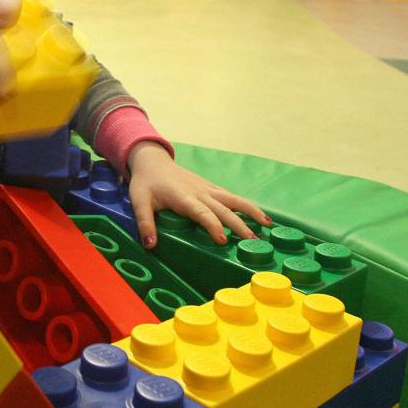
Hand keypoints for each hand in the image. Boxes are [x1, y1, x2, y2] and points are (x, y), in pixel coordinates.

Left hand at [125, 142, 270, 247]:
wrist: (152, 161)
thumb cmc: (146, 183)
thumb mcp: (139, 201)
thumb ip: (145, 223)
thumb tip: (150, 245)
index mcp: (184, 198)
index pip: (202, 213)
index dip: (213, 225)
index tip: (224, 239)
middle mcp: (200, 192)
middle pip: (224, 209)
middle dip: (240, 224)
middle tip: (254, 240)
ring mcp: (208, 189)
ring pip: (234, 199)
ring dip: (251, 211)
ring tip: (268, 225)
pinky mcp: (211, 187)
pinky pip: (231, 196)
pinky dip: (245, 205)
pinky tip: (258, 215)